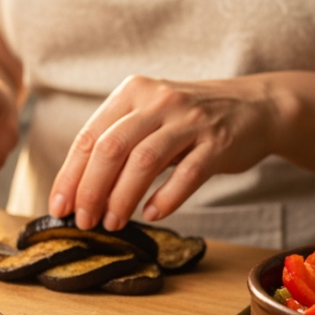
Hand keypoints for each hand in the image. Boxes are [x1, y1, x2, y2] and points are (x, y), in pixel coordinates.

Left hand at [48, 75, 279, 230]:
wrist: (255, 106)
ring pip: (144, 161)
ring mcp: (190, 120)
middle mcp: (159, 100)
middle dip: (91, 190)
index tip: (59, 207)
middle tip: (84, 221)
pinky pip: (187, 174)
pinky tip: (152, 213)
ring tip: (112, 222)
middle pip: (111, 148)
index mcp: (133, 92)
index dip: (70, 175)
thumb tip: (79, 189)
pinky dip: (166, 198)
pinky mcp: (219, 142)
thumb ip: (118, 142)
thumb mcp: (150, 116)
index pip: (90, 136)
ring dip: (122, 197)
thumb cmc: (191, 119)